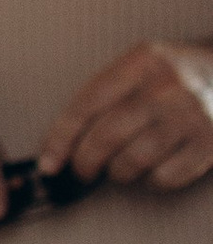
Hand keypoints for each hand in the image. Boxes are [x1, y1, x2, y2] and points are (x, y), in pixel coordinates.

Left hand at [40, 43, 212, 193]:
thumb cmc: (180, 74)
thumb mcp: (146, 64)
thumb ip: (110, 91)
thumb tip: (65, 140)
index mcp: (142, 62)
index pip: (87, 104)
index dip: (61, 138)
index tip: (48, 163)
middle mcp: (165, 87)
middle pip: (107, 136)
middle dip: (85, 162)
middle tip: (82, 170)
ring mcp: (190, 116)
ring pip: (133, 161)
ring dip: (119, 172)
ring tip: (120, 167)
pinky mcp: (210, 143)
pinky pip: (166, 177)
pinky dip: (153, 181)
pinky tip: (155, 169)